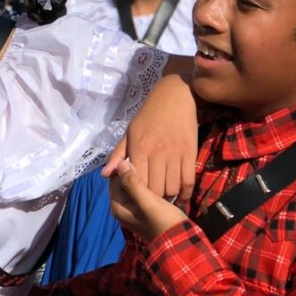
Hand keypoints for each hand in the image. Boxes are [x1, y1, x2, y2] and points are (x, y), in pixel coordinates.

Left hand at [103, 73, 197, 200]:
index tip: (137, 196)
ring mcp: (174, 153)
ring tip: (165, 195)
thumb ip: (117, 154)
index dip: (137, 194)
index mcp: (138, 148)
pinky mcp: (190, 153)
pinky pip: (188, 181)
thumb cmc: (149, 114)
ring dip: (168, 196)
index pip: (136, 182)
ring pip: (172, 188)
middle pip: (154, 189)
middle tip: (152, 199)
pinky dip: (185, 193)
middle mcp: (156, 152)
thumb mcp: (129, 132)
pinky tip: (180, 194)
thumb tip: (105, 175)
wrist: (175, 96)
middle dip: (153, 198)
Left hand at [110, 160, 188, 241]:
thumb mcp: (148, 201)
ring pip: (134, 185)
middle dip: (135, 170)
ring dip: (143, 175)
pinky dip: (149, 183)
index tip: (139, 153)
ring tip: (156, 163)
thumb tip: (120, 163)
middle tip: (150, 157)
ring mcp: (134, 208)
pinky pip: (143, 191)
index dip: (125, 165)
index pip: (115, 178)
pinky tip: (160, 175)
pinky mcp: (145, 208)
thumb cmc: (164, 221)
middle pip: (124, 181)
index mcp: (118, 206)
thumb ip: (133, 183)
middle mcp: (122, 207)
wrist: (181, 241)